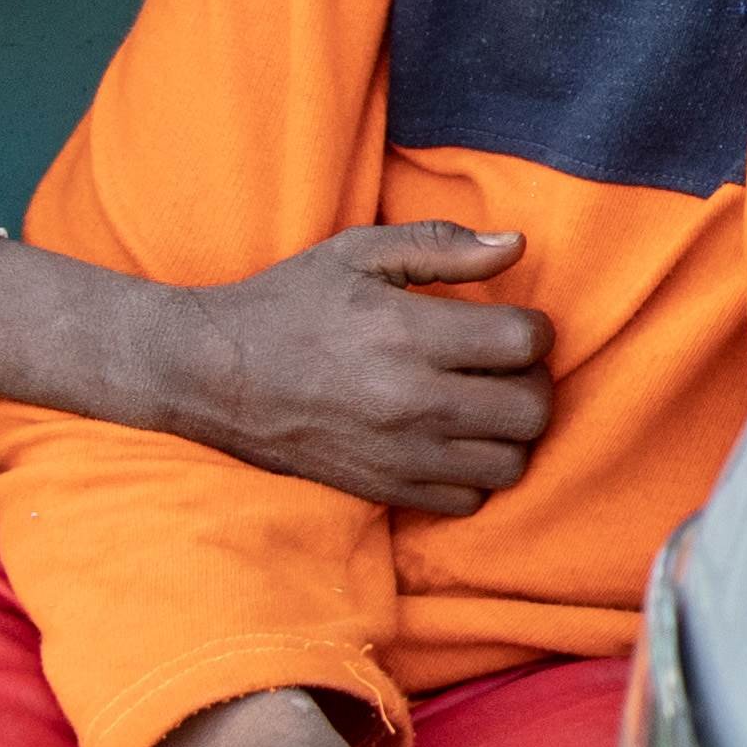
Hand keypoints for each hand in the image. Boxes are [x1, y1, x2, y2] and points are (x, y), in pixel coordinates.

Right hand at [169, 225, 551, 510]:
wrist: (212, 375)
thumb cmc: (289, 304)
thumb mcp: (358, 253)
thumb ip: (442, 245)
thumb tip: (516, 246)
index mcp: (406, 334)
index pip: (525, 342)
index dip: (533, 328)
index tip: (510, 324)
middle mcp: (410, 401)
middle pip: (532, 409)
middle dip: (534, 382)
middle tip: (506, 367)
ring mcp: (398, 453)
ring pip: (511, 463)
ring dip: (511, 433)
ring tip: (484, 405)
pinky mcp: (383, 488)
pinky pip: (468, 500)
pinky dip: (475, 474)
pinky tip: (454, 440)